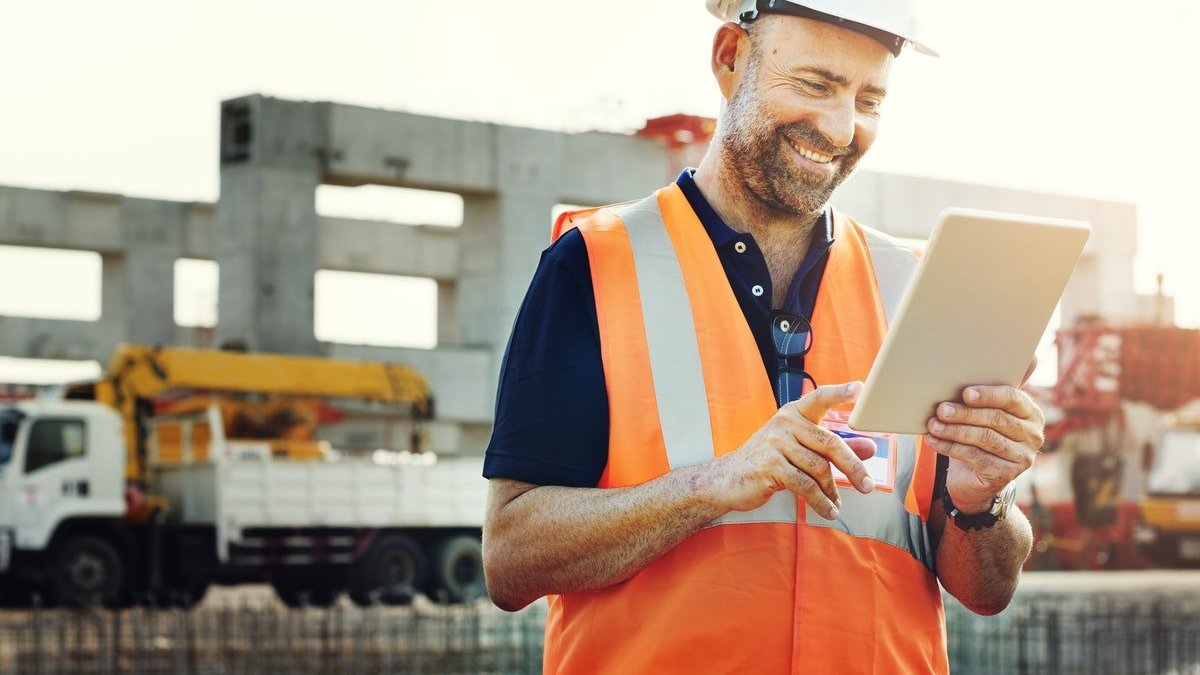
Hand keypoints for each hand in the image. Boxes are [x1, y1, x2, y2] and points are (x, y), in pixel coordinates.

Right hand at [711, 382, 877, 519]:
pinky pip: (805, 485)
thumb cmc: (768, 461)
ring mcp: (775, 443)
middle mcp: (784, 423)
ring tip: (837, 503)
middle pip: (829, 443)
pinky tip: (828, 510)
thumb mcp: (800, 450)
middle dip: (852, 467)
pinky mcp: (770, 465)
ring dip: (832, 490)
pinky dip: (820, 501)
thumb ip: (833, 447)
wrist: (728, 479)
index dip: (840, 392)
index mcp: (793, 413)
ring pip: (818, 468)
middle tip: (868, 485)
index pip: (819, 397)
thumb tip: (870, 447)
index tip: (859, 388)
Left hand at [925, 384, 1044, 513]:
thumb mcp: (986, 412)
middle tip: (941, 409)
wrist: (975, 475)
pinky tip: (933, 441)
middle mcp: (1032, 435)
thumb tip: (1014, 360)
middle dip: (965, 413)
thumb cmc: (980, 434)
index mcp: (1031, 413)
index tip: (965, 393)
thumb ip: (991, 392)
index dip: (988, 395)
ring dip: (954, 430)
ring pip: (985, 438)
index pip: (1012, 399)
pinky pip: (975, 457)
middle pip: (996, 419)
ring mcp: (1022, 457)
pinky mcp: (1005, 475)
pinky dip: (950, 447)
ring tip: (933, 425)